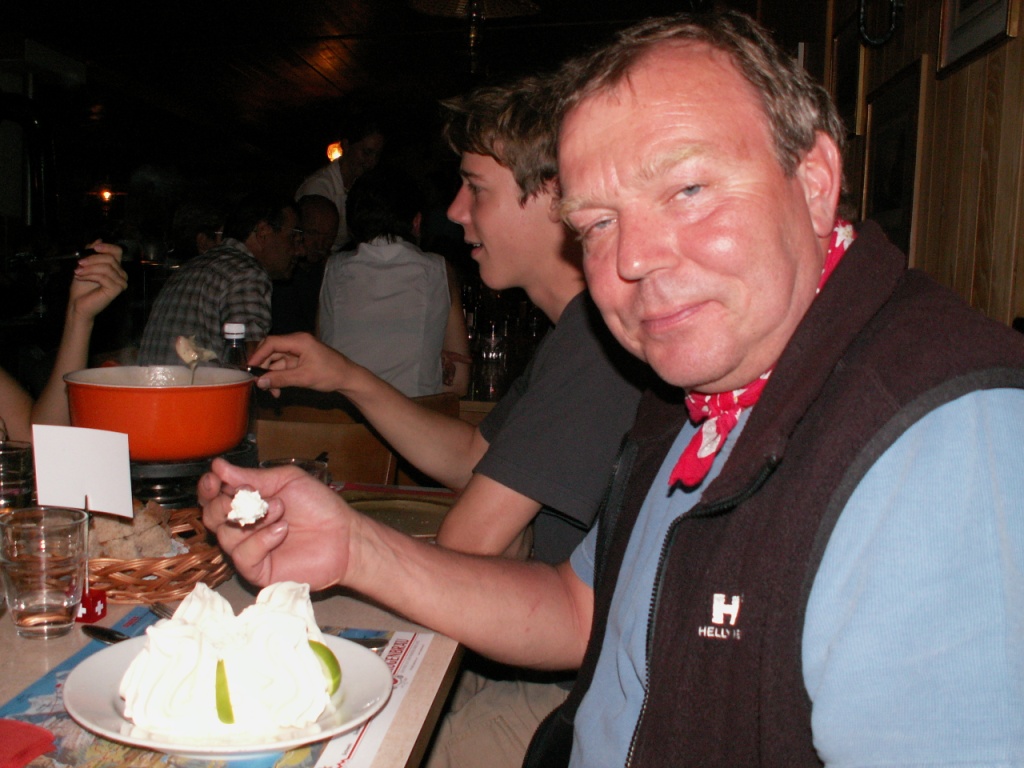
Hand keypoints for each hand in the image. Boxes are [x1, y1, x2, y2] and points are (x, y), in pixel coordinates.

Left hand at [66, 241, 126, 322]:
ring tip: (77, 272)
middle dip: (92, 259)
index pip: (117, 251)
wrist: (78, 304)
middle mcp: (121, 274)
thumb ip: (92, 253)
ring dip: (89, 268)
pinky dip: (90, 275)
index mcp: (116, 267)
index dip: (107, 247)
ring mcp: (121, 283)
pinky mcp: (116, 289)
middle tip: (78, 263)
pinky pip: (104, 277)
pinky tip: (80, 277)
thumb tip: (99, 240)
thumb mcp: (85, 265)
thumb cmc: (81, 287)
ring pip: (106, 267)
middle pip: (110, 258)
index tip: (94, 247)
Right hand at [199, 458, 357, 588]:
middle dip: (225, 504)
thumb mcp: (287, 481)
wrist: (344, 535)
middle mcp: (243, 527)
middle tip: (249, 496)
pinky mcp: (258, 571)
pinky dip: (260, 541)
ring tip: (280, 510)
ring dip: (254, 519)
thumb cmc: (319, 506)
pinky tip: (282, 531)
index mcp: (247, 503)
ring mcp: (249, 550)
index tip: (215, 480)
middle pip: (212, 517)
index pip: (214, 497)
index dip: (209, 488)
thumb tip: (219, 466)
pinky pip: (243, 556)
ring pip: (226, 536)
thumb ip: (253, 477)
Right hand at [248, 333, 359, 395]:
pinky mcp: (300, 360)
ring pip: (276, 361)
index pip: (271, 343)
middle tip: (260, 384)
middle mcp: (297, 342)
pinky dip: (279, 377)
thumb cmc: (329, 374)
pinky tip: (278, 390)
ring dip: (272, 376)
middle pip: (271, 352)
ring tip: (273, 393)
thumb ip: (280, 379)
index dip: (258, 355)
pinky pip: (283, 367)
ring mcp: (298, 351)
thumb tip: (259, 381)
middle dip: (265, 369)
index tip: (249, 369)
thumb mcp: (304, 378)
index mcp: (299, 341)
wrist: (348, 378)